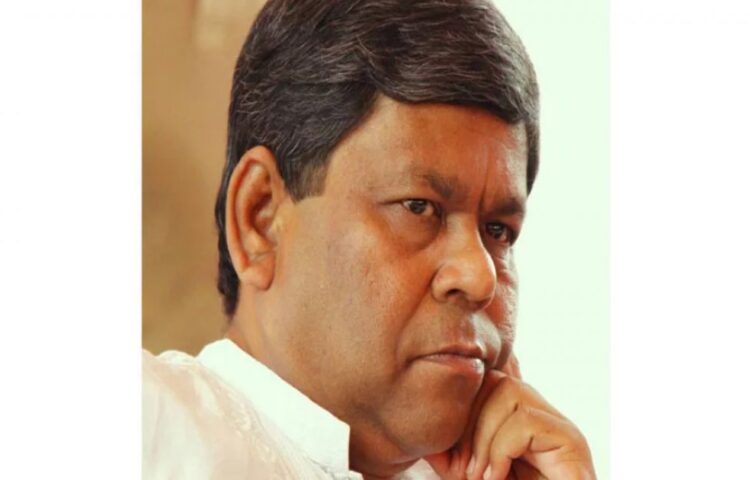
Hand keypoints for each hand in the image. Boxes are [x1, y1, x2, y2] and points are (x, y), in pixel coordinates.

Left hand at [425, 355, 594, 479]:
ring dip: (484, 437)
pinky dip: (502, 449)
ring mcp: (559, 426)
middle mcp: (542, 415)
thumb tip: (421, 432)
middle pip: (496, 380)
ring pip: (510, 391)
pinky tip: (498, 477)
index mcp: (519, 418)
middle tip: (464, 468)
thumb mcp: (472, 474)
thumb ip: (449, 453)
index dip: (461, 410)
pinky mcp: (571, 441)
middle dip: (469, 421)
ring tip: (481, 475)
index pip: (485, 382)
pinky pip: (525, 421)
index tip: (451, 454)